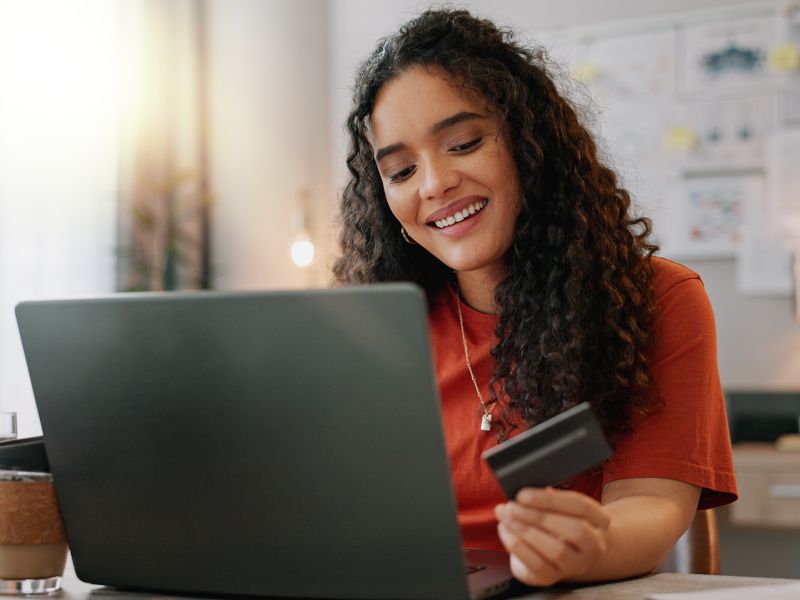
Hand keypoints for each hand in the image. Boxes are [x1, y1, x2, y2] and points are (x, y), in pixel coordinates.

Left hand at [494, 486, 610, 586]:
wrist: (561, 552)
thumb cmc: (557, 521)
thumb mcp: (558, 507)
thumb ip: (546, 499)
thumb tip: (523, 495)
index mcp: (599, 520)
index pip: (581, 506)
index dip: (550, 500)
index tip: (523, 494)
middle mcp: (594, 545)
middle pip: (574, 530)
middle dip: (538, 516)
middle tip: (512, 506)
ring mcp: (577, 565)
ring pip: (557, 550)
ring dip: (526, 531)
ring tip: (507, 518)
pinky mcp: (554, 578)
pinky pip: (538, 565)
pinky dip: (518, 546)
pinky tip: (505, 531)